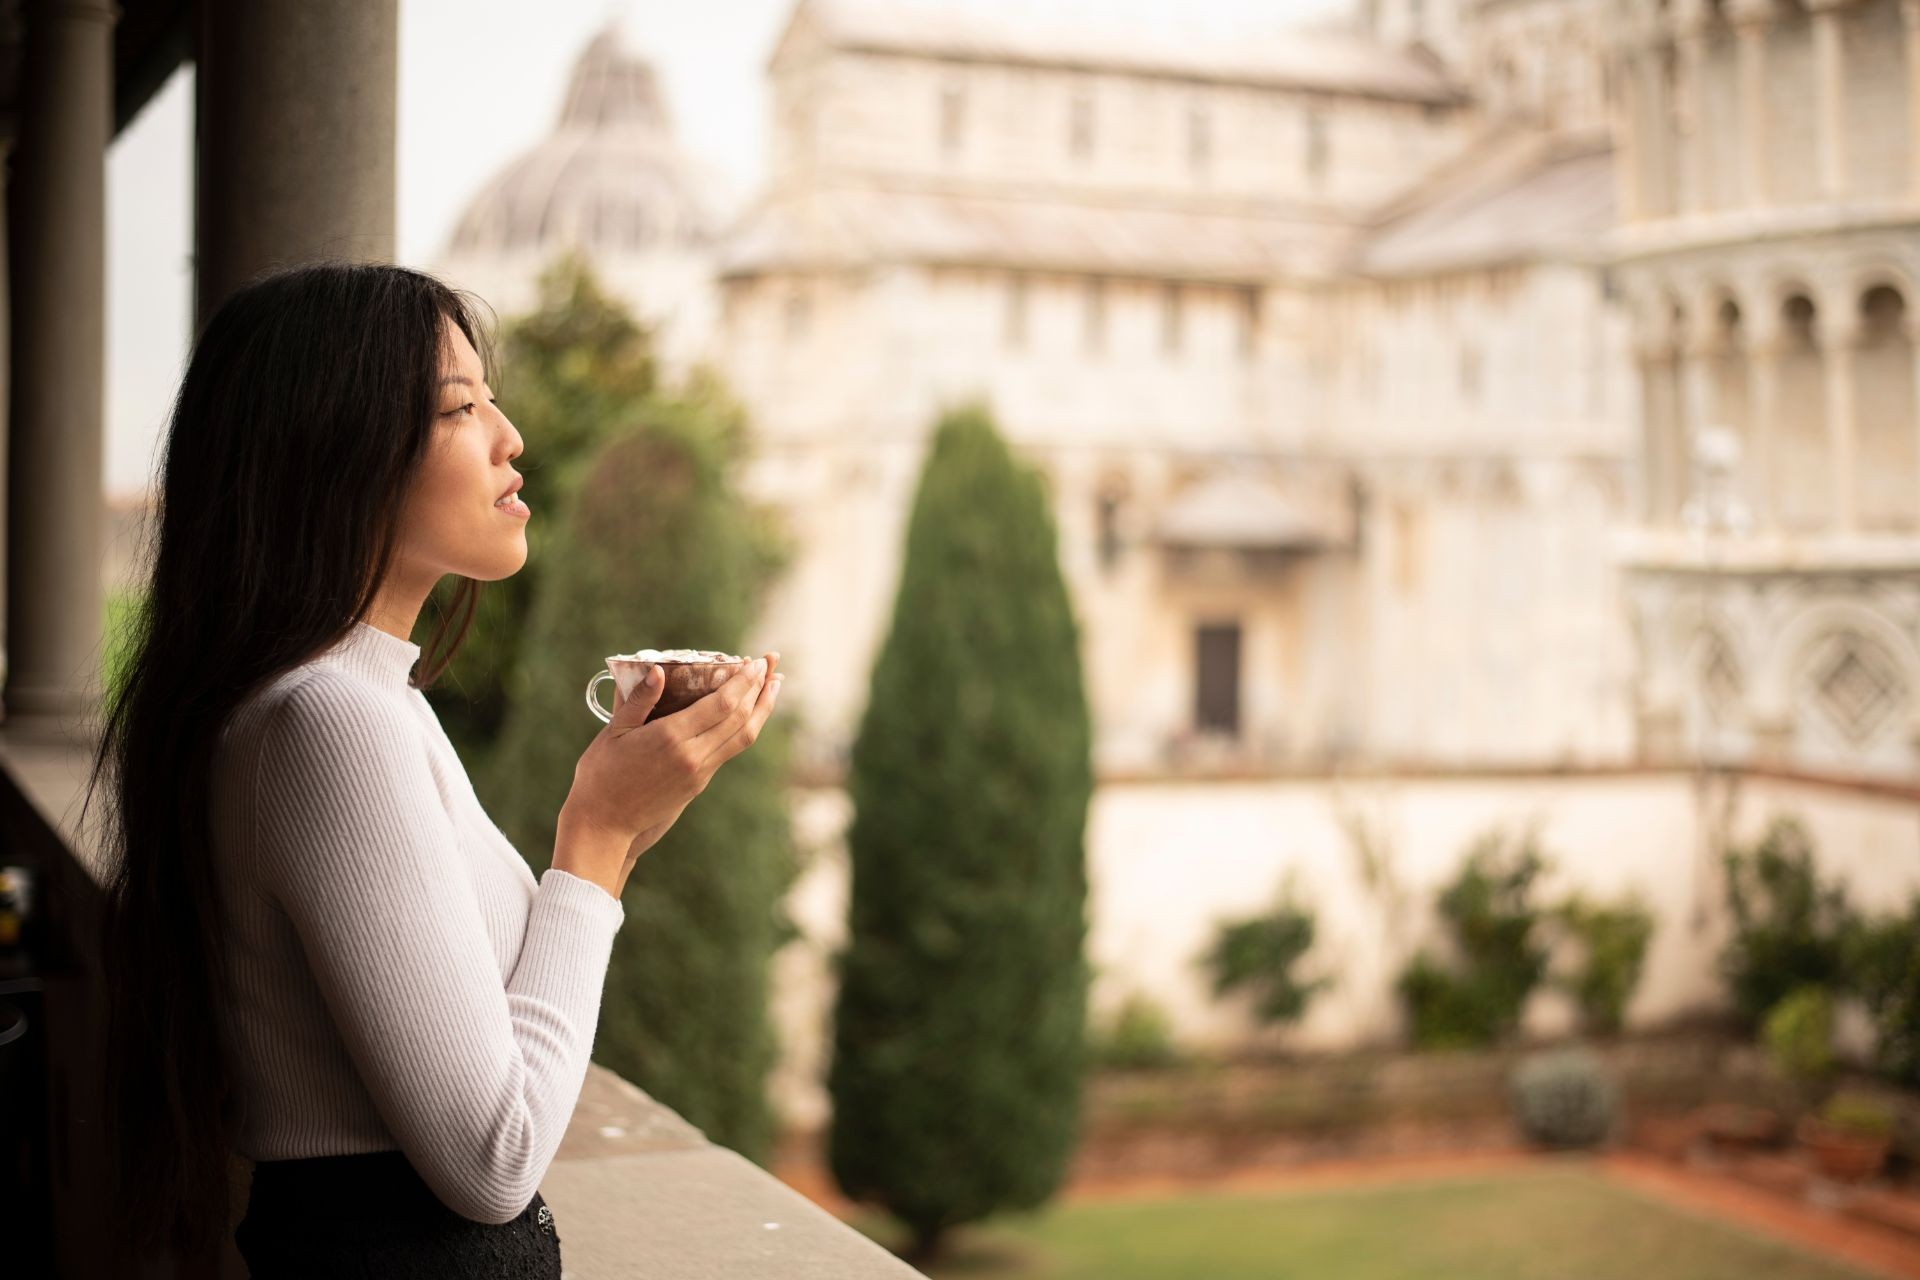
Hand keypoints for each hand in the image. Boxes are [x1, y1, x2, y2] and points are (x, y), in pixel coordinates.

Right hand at [559, 652, 782, 892]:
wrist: (603, 823)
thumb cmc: (601, 774)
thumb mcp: (614, 732)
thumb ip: (638, 700)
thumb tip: (657, 671)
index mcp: (671, 738)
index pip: (722, 705)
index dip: (743, 682)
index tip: (755, 662)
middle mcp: (693, 756)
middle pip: (741, 718)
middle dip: (759, 688)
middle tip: (769, 663)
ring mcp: (699, 772)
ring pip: (743, 737)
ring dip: (761, 709)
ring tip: (773, 685)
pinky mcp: (699, 784)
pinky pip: (731, 750)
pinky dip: (746, 727)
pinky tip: (747, 713)